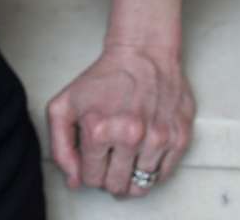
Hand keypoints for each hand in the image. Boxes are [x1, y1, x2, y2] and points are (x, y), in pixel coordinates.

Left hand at [45, 0, 193, 197]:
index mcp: (98, 130)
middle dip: (109, 176)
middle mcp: (130, 137)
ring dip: (130, 176)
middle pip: (116, 187)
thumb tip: (73, 182)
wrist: (142, 52)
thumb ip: (60, 146)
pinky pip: (163, 177)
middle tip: (109, 156)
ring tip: (125, 154)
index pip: (91, 179)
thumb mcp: (64, 104)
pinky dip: (151, 170)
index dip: (89, 169)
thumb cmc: (103, 78)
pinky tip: (142, 150)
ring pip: (141, 187)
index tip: (92, 154)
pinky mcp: (179, 139)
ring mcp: (158, 139)